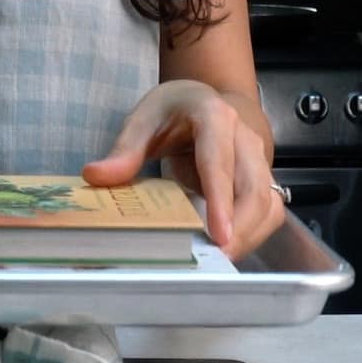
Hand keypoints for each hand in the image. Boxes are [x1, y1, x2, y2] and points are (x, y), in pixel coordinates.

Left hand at [82, 80, 283, 259]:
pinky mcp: (261, 180)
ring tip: (219, 262)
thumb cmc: (173, 111)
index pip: (219, 162)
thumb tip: (95, 176)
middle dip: (240, 229)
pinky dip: (251, 235)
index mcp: (215, 117)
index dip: (220, 200)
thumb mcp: (144, 119)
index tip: (219, 235)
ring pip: (267, 204)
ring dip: (248, 237)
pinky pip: (267, 212)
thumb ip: (124, 149)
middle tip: (215, 260)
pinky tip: (226, 251)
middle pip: (253, 189)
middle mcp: (245, 138)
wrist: (203, 100)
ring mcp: (259, 161)